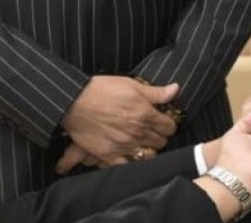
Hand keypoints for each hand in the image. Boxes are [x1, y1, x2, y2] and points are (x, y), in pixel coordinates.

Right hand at [58, 76, 179, 171]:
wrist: (74, 101)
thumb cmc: (102, 90)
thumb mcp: (132, 85)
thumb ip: (155, 92)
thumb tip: (175, 90)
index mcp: (146, 114)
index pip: (169, 127)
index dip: (169, 124)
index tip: (164, 122)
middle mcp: (138, 132)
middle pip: (161, 142)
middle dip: (159, 136)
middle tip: (153, 131)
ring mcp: (124, 145)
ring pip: (148, 155)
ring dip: (148, 149)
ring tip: (142, 142)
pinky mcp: (109, 155)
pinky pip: (127, 165)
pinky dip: (130, 161)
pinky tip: (129, 154)